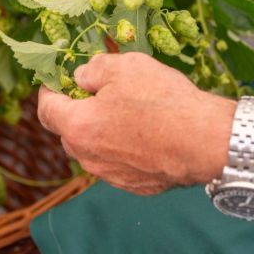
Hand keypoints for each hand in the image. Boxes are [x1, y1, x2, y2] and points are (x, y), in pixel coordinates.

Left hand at [37, 52, 235, 194]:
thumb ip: (92, 69)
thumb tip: (81, 77)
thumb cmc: (162, 100)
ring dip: (102, 132)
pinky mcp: (137, 186)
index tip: (58, 80)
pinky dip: (124, 148)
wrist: (208, 141)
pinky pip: (120, 163)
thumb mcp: (124, 67)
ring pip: (95, 150)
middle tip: (98, 92)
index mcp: (78, 127)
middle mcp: (89, 158)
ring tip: (128, 112)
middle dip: (77, 112)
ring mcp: (113, 176)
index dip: (49, 91)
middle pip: (69, 132)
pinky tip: (148, 133)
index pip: (46, 110)